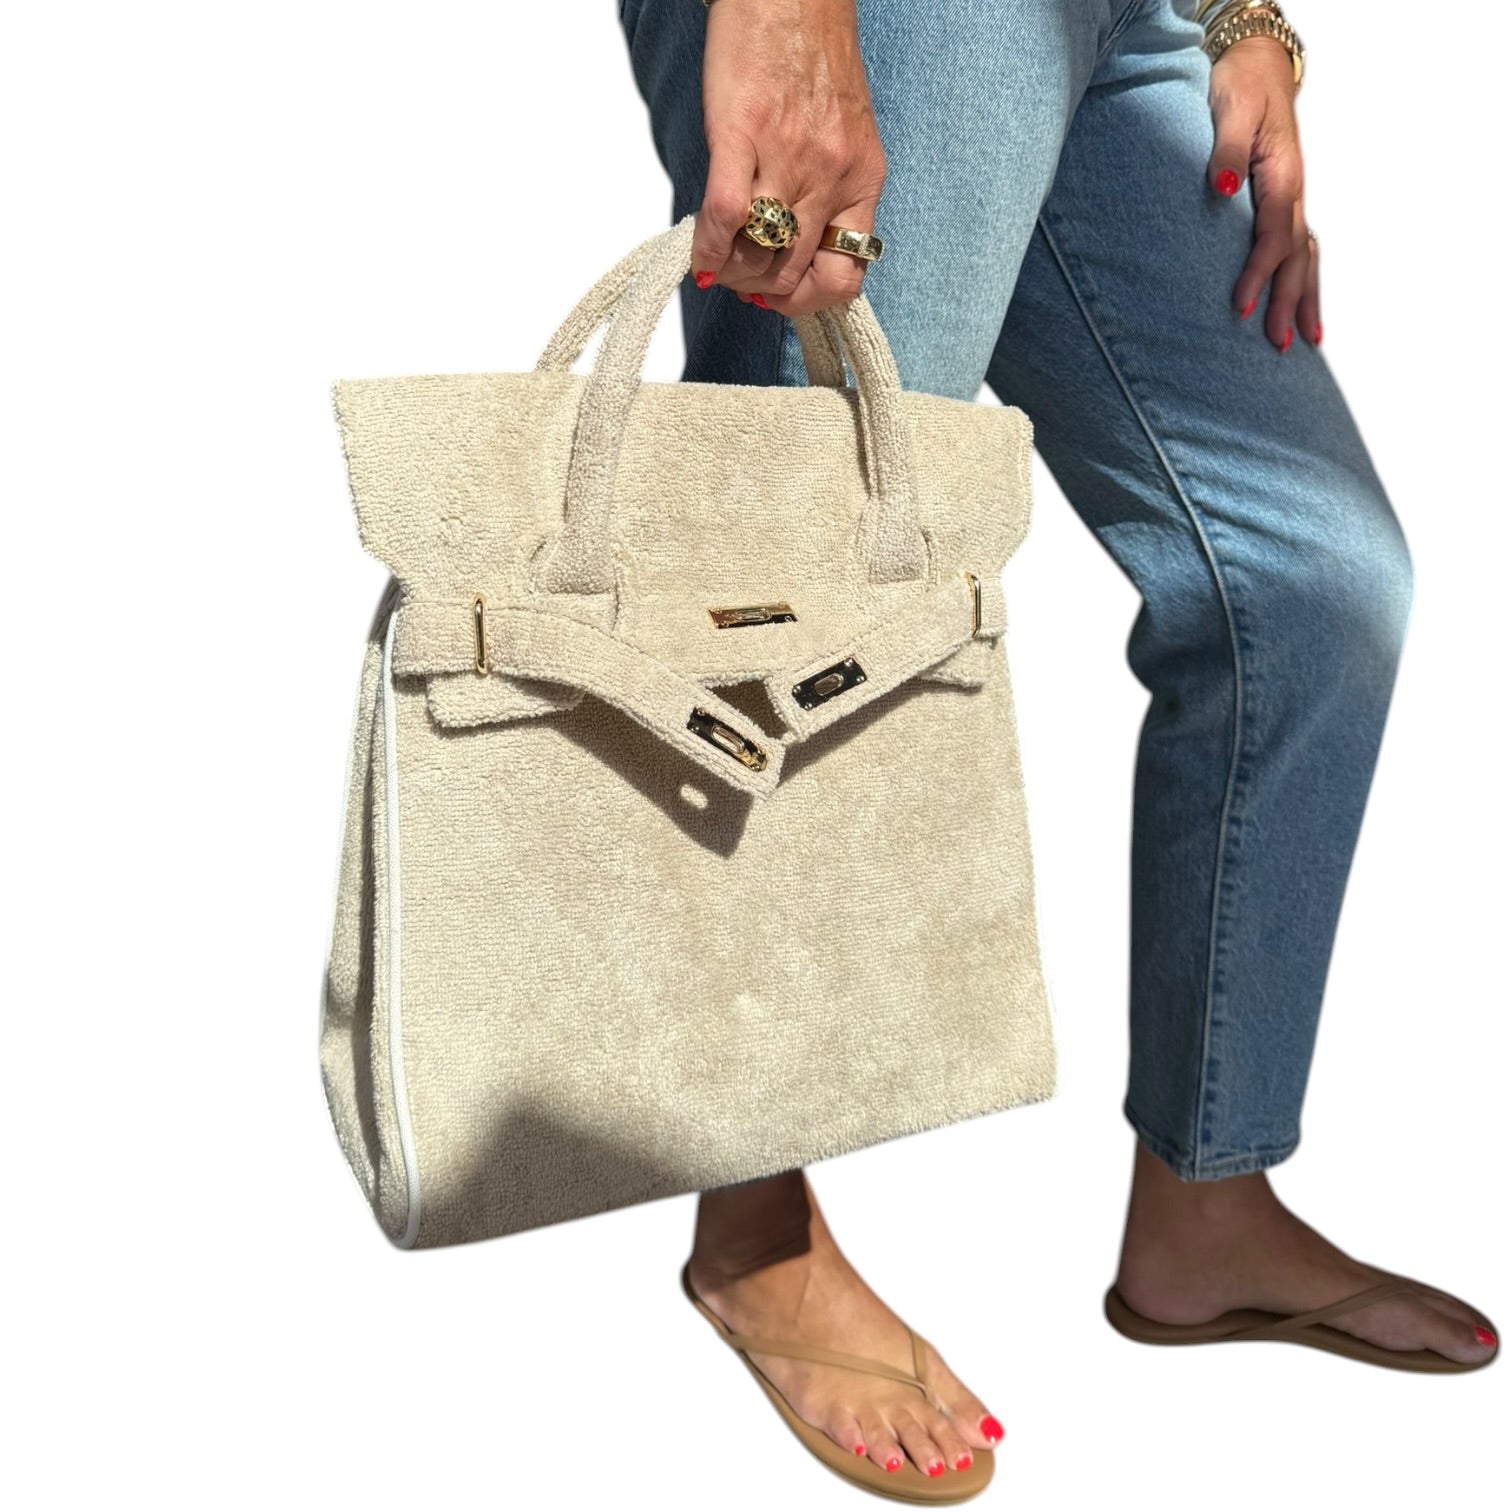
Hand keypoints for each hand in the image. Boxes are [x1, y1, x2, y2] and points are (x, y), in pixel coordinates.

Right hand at [691, 0, 884, 316]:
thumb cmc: (809, 59)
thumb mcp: (842, 138)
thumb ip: (827, 193)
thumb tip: (792, 249)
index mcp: (862, 180)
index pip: (846, 277)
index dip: (808, 301)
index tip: (780, 293)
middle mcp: (832, 175)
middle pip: (792, 276)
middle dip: (758, 291)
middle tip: (737, 276)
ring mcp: (789, 156)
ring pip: (759, 258)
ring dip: (730, 273)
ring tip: (717, 258)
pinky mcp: (742, 132)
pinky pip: (725, 215)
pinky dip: (706, 245)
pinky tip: (697, 249)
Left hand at [1206, 35, 1319, 351]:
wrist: (1258, 65)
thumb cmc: (1240, 86)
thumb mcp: (1230, 111)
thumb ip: (1223, 150)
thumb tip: (1222, 186)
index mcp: (1281, 177)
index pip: (1272, 237)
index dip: (1258, 275)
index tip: (1240, 308)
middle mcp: (1293, 192)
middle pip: (1296, 257)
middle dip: (1289, 302)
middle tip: (1278, 345)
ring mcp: (1292, 198)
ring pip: (1306, 256)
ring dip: (1305, 298)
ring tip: (1305, 340)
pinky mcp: (1284, 201)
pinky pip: (1299, 247)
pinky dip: (1302, 278)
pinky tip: (1300, 304)